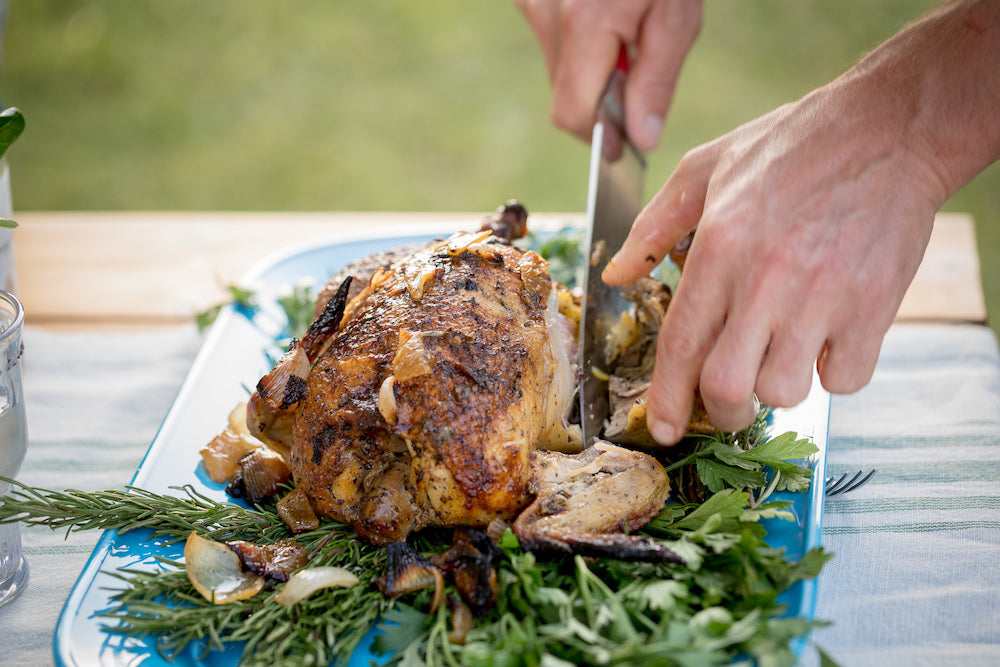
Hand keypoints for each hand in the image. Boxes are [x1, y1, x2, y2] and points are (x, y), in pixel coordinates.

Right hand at [515, 0, 701, 151]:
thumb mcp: (677, 14)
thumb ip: (656, 81)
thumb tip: (642, 140)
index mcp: (585, 24)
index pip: (572, 114)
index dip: (598, 137)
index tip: (622, 148)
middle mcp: (546, 12)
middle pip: (563, 94)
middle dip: (600, 103)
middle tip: (637, 82)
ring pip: (558, 67)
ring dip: (590, 70)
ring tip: (626, 33)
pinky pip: (552, 36)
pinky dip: (579, 42)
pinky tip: (606, 15)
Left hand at [603, 79, 945, 443]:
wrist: (890, 129)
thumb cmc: (792, 146)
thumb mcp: (705, 168)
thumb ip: (654, 226)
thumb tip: (617, 275)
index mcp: (720, 246)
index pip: (681, 344)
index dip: (667, 398)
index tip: (662, 428)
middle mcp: (766, 279)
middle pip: (728, 387)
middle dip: (721, 412)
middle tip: (727, 402)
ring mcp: (824, 297)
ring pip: (786, 392)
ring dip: (779, 388)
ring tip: (783, 353)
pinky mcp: (875, 307)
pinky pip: (847, 379)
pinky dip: (835, 373)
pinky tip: (830, 338)